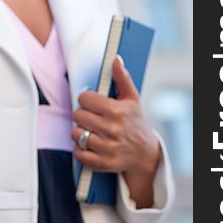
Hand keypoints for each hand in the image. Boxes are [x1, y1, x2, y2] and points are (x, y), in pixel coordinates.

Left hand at [71, 56, 159, 177]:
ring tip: (89, 130)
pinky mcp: (104, 163)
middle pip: (78, 115)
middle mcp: (113, 129)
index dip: (86, 99)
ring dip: (79, 131)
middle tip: (90, 116)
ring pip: (76, 134)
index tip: (92, 102)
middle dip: (82, 114)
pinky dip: (80, 149)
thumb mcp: (132, 98)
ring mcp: (108, 148)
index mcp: (117, 111)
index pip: (84, 98)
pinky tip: (88, 144)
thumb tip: (115, 59)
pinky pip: (79, 154)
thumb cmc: (135, 121)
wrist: (145, 154)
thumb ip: (122, 77)